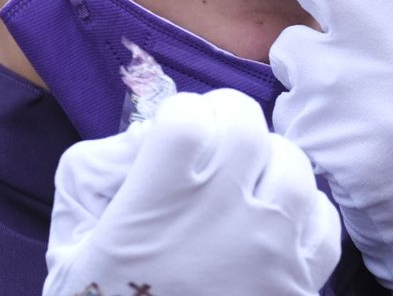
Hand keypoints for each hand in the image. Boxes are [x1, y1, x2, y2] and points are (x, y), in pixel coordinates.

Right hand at [44, 88, 340, 295]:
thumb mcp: (70, 246)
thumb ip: (92, 177)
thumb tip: (141, 141)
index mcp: (162, 200)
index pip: (189, 114)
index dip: (180, 114)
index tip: (171, 134)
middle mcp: (225, 214)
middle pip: (249, 126)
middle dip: (227, 121)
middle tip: (210, 142)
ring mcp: (272, 249)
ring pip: (294, 165)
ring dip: (268, 163)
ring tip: (245, 185)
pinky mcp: (302, 284)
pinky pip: (323, 220)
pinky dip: (303, 212)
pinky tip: (274, 224)